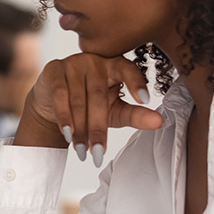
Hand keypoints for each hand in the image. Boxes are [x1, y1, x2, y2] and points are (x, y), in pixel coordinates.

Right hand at [15, 53, 163, 165]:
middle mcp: (95, 60)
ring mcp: (73, 62)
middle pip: (98, 96)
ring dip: (79, 129)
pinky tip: (68, 134)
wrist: (53, 102)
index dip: (136, 83)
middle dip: (97, 128)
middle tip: (99, 153)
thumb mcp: (114, 111)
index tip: (146, 100)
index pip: (128, 70)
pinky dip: (64, 117)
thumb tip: (160, 121)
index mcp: (116, 65)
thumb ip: (136, 115)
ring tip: (82, 151)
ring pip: (78, 99)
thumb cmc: (89, 105)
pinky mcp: (54, 69)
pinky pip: (60, 95)